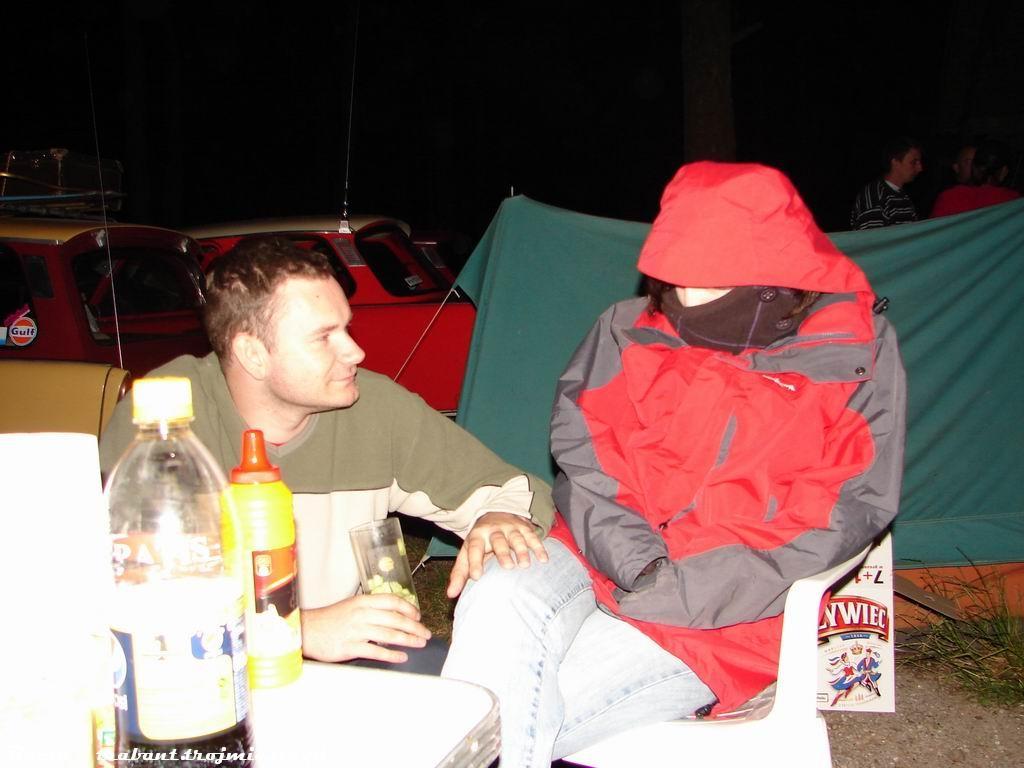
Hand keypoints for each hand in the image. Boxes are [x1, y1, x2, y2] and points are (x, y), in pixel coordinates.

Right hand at [301, 593, 430, 663]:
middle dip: (414, 627)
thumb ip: (371, 608)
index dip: (408, 608)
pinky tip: (402, 657)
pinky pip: (376, 652)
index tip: (418, 615)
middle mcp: (362, 614)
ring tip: (420, 644)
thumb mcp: (352, 606)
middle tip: (426, 633)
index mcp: (363, 601)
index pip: (392, 601)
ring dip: (408, 640)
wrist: (307, 631)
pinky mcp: (350, 647)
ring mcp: (356, 631)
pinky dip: (392, 655)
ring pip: (389, 635)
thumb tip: (395, 614)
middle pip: (395, 619)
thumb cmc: (331, 619)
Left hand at [446, 511, 548, 597]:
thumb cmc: (480, 542)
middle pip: (498, 540)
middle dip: (503, 553)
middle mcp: (493, 531)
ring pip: (516, 537)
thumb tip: (450, 594)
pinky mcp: (524, 528)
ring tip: (525, 565)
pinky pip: (532, 536)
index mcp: (477, 536)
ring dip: (521, 550)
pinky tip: (543, 560)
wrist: (495, 514)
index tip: (476, 577)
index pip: (474, 548)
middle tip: (508, 567)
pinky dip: (538, 547)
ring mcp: (510, 528)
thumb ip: (460, 573)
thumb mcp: (467, 553)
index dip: (475, 562)